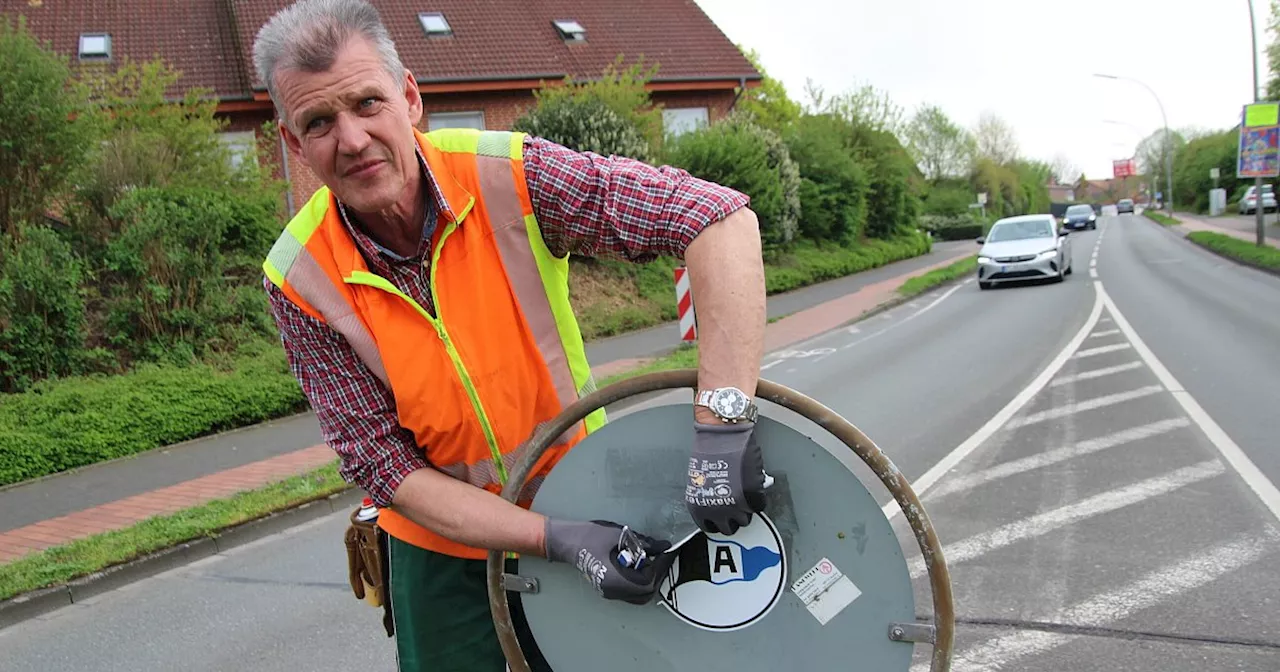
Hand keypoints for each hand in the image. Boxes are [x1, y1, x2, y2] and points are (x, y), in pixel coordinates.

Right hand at [544, 519, 673, 604]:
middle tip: (661, 556)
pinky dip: (639, 578)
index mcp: (615, 581)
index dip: (661, 567)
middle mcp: (613, 591)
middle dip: (657, 574)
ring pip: (638, 594)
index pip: (648, 583)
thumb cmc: (589, 537)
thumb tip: (664, 546)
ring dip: (649, 577)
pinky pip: (630, 590)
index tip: (667, 552)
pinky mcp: (608, 587)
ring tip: (651, 558)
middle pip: (646, 593)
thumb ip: (644, 544)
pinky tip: (639, 562)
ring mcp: (609, 592)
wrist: (566, 540)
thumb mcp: (620, 536)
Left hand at [685, 421, 766, 534]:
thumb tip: (717, 505)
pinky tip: (754, 490)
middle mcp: (716, 510)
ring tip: (745, 497)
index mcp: (698, 506)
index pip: (709, 527)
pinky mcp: (752, 496)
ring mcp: (735, 504)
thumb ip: (708, 497)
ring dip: (746, 510)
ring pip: (745, 520)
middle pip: (728, 528)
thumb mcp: (701, 481)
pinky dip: (758, 500)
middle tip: (736, 508)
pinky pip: (759, 506)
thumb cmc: (708, 450)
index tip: (721, 518)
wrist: (722, 435)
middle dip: (732, 518)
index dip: (717, 521)